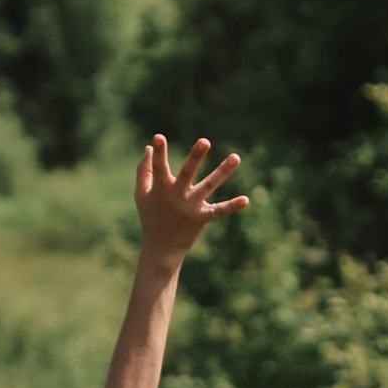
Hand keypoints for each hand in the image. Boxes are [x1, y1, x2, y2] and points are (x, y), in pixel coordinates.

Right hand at [136, 133, 247, 268]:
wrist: (160, 249)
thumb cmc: (150, 217)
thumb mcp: (141, 195)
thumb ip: (144, 171)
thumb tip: (148, 148)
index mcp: (160, 188)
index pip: (158, 167)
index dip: (158, 152)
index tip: (158, 137)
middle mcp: (176, 196)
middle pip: (187, 173)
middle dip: (195, 156)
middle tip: (205, 140)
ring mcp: (190, 207)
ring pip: (209, 186)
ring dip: (223, 172)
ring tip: (236, 157)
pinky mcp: (201, 218)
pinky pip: (219, 211)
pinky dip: (232, 206)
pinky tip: (246, 200)